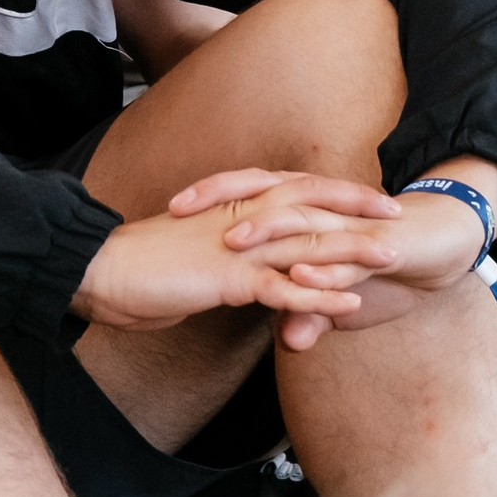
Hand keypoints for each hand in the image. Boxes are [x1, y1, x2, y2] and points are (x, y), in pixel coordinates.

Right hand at [76, 201, 381, 347]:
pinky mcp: (228, 277)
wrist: (99, 270)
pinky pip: (283, 287)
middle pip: (309, 205)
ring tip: (391, 257)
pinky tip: (350, 304)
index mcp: (232, 207)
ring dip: (351, 250)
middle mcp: (239, 218)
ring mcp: (236, 246)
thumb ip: (225, 262)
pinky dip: (320, 295)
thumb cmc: (139, 268)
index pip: (292, 192)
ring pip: (305, 242)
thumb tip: (245, 275)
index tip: (364, 198)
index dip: (331, 193)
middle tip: (397, 213)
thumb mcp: (192, 259)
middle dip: (355, 209)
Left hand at [168, 166, 488, 351]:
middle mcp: (321, 208)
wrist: (446, 244)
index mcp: (304, 209)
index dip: (206, 199)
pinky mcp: (380, 244)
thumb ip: (313, 312)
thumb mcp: (344, 298)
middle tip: (177, 213)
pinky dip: (323, 267)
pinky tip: (301, 277)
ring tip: (231, 241)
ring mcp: (349, 225)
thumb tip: (287, 341)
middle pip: (262, 195)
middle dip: (220, 202)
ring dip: (267, 231)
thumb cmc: (390, 266)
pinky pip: (346, 255)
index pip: (246, 194)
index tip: (163, 212)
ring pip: (300, 223)